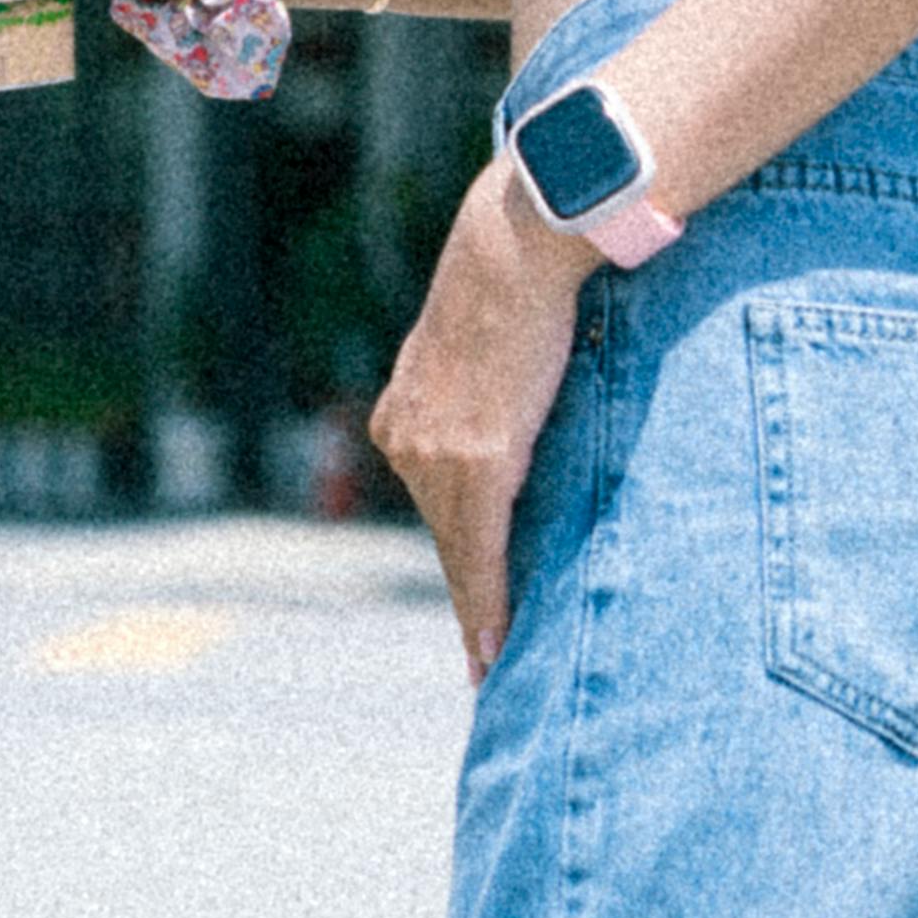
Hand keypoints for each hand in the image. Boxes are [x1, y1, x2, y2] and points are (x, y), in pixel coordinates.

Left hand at [370, 149, 589, 676]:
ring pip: (460, 556)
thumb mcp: (482, 350)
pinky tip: (493, 645)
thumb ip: (481, 396)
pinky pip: (480, 551)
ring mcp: (436, 456)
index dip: (456, 566)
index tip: (465, 617)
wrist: (513, 252)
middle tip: (485, 661)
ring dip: (480, 616)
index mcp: (404, 418)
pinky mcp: (476, 462)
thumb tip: (509, 420)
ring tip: (495, 665)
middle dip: (467, 602)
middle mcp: (408, 443)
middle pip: (445, 540)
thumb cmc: (513, 284)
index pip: (434, 509)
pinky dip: (487, 602)